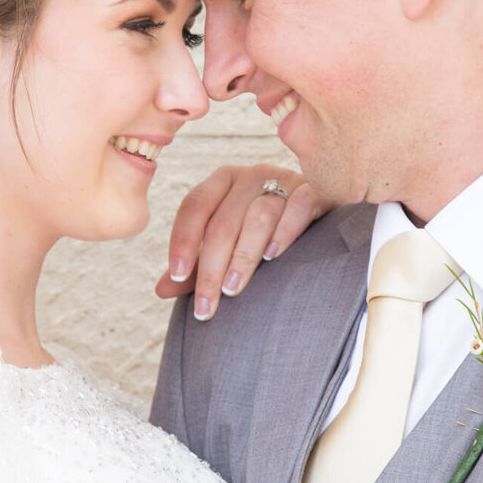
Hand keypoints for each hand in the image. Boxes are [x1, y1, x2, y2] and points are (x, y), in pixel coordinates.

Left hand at [156, 165, 331, 320]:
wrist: (321, 219)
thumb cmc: (266, 235)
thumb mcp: (228, 247)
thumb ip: (198, 266)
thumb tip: (161, 289)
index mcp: (223, 182)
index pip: (194, 207)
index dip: (183, 242)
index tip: (178, 277)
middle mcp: (251, 176)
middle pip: (223, 222)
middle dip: (211, 268)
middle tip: (207, 306)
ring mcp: (284, 180)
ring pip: (258, 216)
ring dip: (243, 256)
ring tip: (233, 289)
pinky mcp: (316, 190)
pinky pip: (298, 207)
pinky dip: (285, 232)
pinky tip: (274, 257)